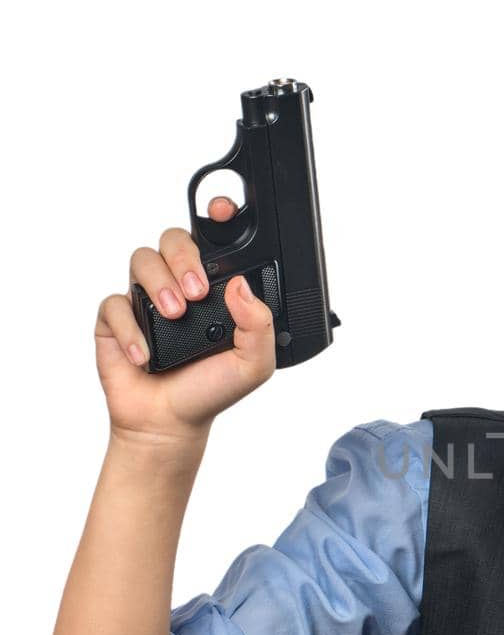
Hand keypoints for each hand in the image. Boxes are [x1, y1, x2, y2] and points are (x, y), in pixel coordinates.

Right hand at [95, 197, 276, 441]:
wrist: (171, 423)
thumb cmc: (211, 389)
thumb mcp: (254, 363)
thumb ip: (258, 324)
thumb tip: (241, 285)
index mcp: (215, 287)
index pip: (214, 240)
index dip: (215, 217)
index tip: (221, 211)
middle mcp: (179, 284)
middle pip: (173, 238)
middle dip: (184, 258)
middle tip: (198, 292)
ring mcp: (146, 297)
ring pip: (141, 260)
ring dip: (159, 284)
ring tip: (175, 316)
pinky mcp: (115, 318)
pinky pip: (113, 302)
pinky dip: (130, 328)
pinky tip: (145, 355)